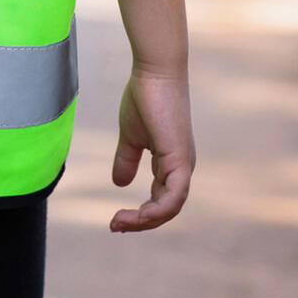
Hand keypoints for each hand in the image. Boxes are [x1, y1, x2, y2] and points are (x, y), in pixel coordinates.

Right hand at [109, 67, 194, 232]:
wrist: (155, 72)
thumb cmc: (145, 97)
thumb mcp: (130, 136)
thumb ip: (126, 159)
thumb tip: (119, 183)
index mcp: (172, 164)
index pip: (160, 201)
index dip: (139, 215)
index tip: (114, 219)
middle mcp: (182, 169)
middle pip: (166, 210)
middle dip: (140, 223)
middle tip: (115, 225)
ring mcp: (183, 165)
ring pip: (170, 208)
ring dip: (145, 221)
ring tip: (120, 222)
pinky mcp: (179, 159)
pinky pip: (173, 197)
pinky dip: (156, 211)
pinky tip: (137, 213)